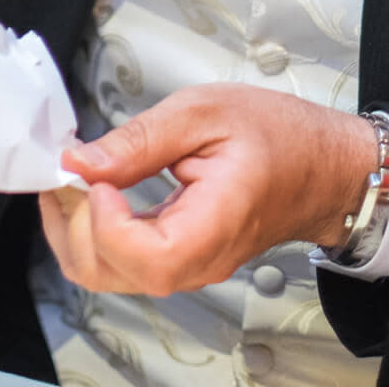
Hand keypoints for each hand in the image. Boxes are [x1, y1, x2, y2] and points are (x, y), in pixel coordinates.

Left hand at [39, 84, 376, 295]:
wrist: (319, 165)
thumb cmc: (276, 135)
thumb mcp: (205, 112)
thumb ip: (140, 139)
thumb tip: (81, 161)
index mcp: (215, 226)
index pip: (149, 260)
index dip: (109, 224)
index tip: (99, 178)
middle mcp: (198, 260)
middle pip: (115, 275)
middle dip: (75, 224)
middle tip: (69, 171)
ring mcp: (188, 265)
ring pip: (111, 276)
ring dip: (76, 231)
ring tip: (74, 178)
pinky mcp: (178, 257)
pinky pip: (123, 263)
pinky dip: (94, 233)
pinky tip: (91, 192)